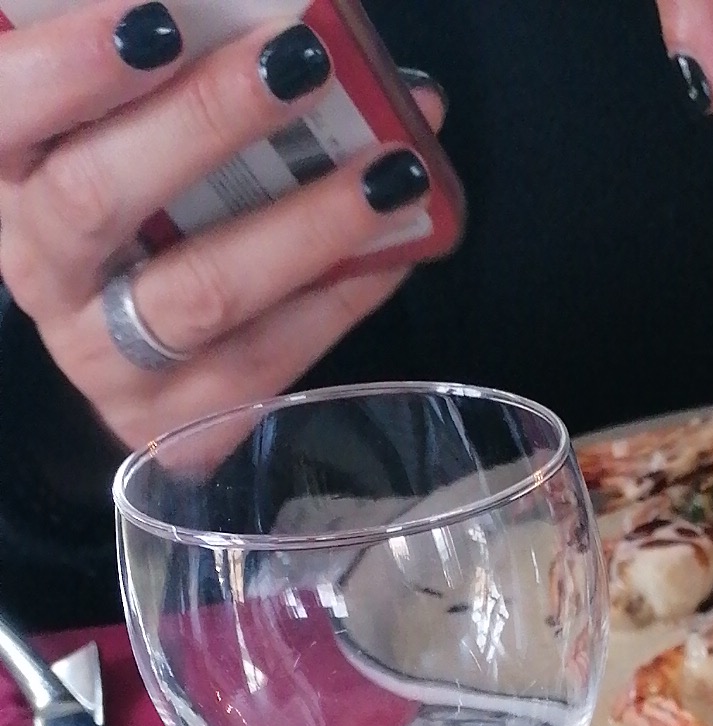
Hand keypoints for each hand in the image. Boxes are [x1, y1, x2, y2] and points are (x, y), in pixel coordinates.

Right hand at [0, 1, 449, 447]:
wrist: (129, 343)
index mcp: (5, 171)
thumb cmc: (129, 186)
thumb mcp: (110, 120)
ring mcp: (107, 359)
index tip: (159, 18)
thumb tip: (275, 20)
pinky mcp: (179, 423)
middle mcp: (42, 269)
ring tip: (391, 167)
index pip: (7, 106)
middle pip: (98, 196)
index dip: (71, 66)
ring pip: (202, 292)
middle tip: (299, 62)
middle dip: (205, 122)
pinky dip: (344, 293)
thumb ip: (154, 67)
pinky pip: (270, 359)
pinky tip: (397, 241)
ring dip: (307, 223)